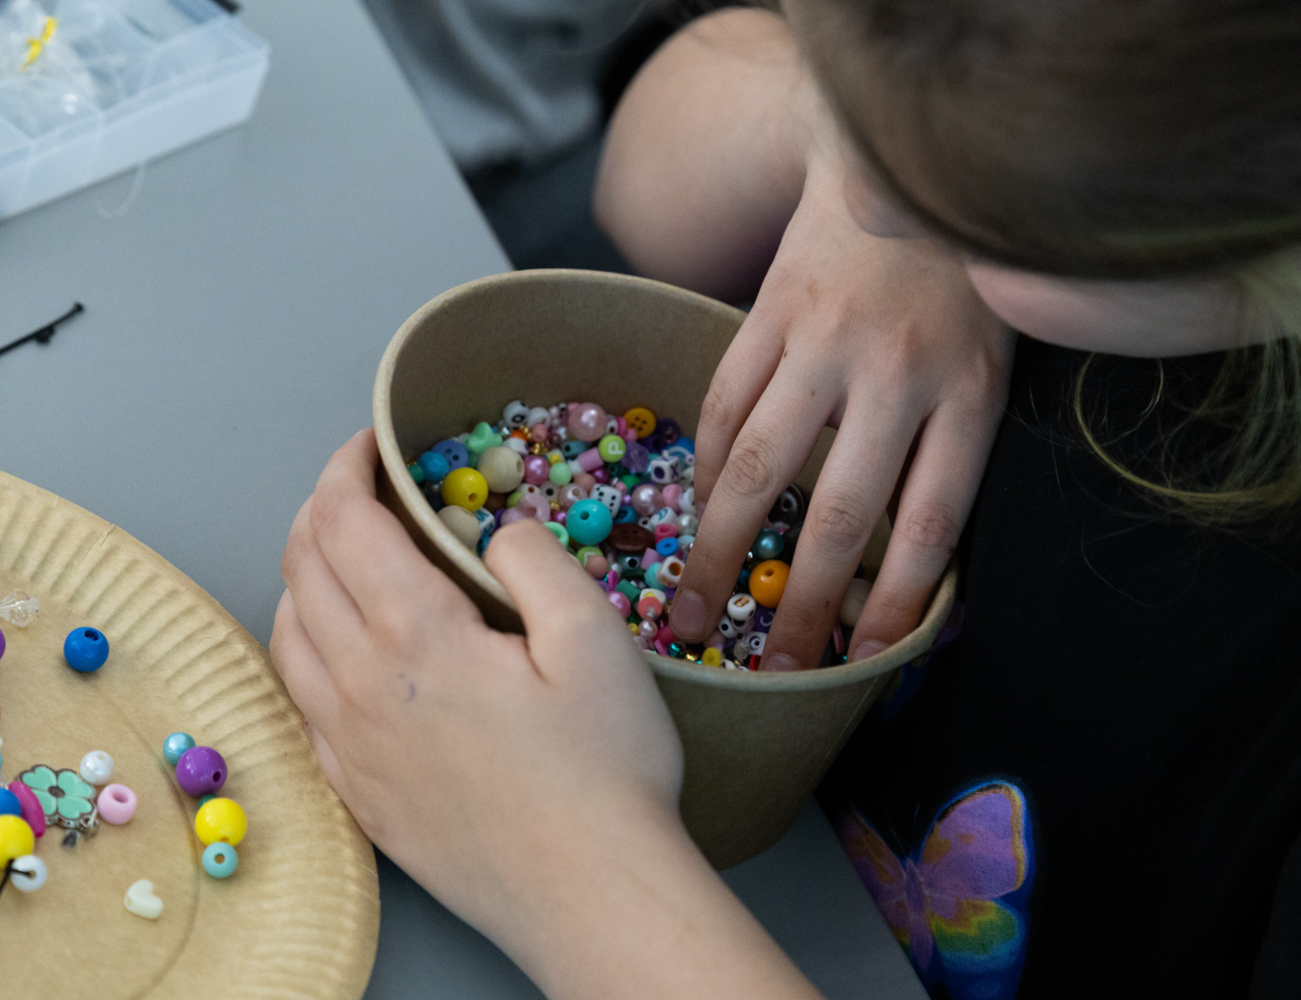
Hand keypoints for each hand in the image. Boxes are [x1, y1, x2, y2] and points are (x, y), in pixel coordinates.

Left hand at [271, 432, 685, 969]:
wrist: (591, 897)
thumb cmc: (605, 772)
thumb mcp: (593, 642)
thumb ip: (535, 563)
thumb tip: (495, 529)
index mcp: (416, 637)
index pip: (344, 523)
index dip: (346, 468)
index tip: (369, 444)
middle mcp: (361, 687)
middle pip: (301, 569)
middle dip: (320, 510)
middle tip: (360, 491)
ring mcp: (350, 746)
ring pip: (286, 636)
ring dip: (302, 579)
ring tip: (343, 563)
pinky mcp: (358, 795)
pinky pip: (300, 704)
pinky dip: (304, 652)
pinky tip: (339, 656)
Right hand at [668, 152, 1013, 669]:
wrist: (909, 165)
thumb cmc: (961, 285)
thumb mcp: (987, 368)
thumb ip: (947, 454)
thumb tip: (894, 569)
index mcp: (966, 394)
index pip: (930, 523)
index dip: (899, 603)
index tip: (866, 662)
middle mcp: (894, 372)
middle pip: (837, 511)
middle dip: (798, 603)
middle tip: (770, 665)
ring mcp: (822, 341)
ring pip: (760, 464)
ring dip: (720, 548)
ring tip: (694, 610)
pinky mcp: (767, 314)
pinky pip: (724, 405)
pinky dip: (706, 469)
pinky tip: (699, 511)